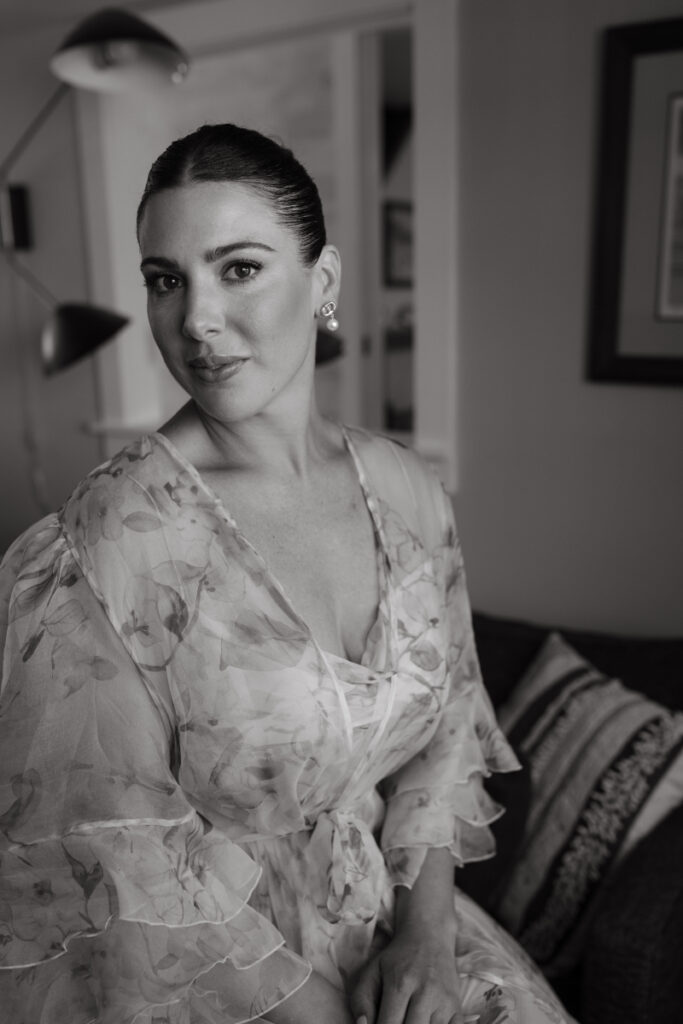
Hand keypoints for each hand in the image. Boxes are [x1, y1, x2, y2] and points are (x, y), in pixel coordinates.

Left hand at [349, 928, 464, 1023]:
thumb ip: (361, 1001)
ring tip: (408, 1019)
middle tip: (393, 1022)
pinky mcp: (458, 1008)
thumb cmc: (397, 958)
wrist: (430, 936)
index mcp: (400, 984)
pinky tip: (425, 1021)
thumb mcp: (372, 971)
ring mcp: (445, 1002)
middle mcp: (425, 993)